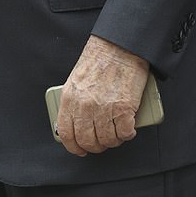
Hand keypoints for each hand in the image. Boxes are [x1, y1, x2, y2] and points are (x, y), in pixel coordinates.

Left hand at [56, 35, 148, 155]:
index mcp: (70, 98)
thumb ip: (75, 101)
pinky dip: (128, 134)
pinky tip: (129, 128)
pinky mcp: (124, 109)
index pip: (66, 134)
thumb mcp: (76, 79)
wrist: (119, 46)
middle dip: (96, 146)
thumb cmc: (100, 59)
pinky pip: (124, 133)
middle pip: (88, 141)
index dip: (74, 147)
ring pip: (107, 140)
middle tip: (102, 142)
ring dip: (113, 140)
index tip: (80, 149)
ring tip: (117, 132)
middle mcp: (85, 106)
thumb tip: (76, 122)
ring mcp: (104, 109)